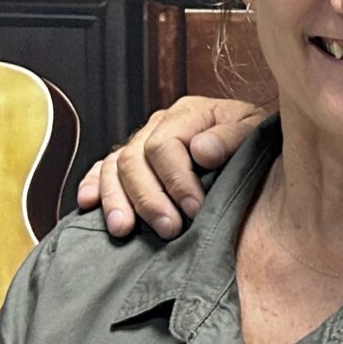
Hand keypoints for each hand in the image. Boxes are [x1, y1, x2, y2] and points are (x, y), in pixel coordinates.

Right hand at [75, 96, 266, 237]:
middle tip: (168, 229)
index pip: (164, 145)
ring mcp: (141, 144)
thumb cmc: (252, 141)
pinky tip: (88, 204)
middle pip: (134, 159)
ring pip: (114, 167)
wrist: (251, 146)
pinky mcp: (130, 163)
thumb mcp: (254, 131)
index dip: (176, 180)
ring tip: (123, 229)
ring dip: (116, 200)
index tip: (194, 209)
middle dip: (149, 198)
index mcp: (188, 113)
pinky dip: (92, 185)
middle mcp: (158, 125)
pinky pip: (101, 170)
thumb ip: (232, 138)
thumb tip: (201, 150)